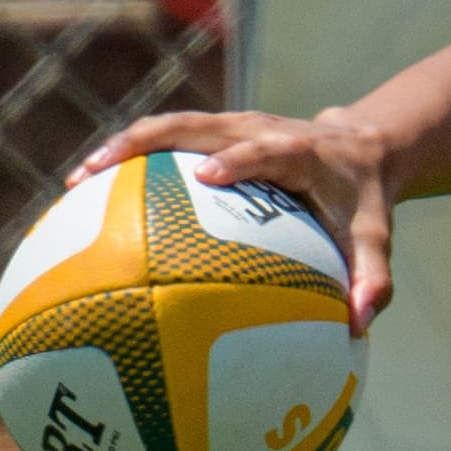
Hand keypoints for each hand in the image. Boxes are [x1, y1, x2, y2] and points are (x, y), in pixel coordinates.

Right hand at [78, 107, 399, 332]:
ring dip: (122, 147)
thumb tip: (358, 326)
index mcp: (299, 151)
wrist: (362, 149)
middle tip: (98, 173)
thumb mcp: (375, 241)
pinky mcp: (217, 130)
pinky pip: (167, 139)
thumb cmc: (363, 203)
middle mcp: (260, 127)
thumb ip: (373, 281)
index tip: (205, 177)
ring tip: (75, 183)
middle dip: (147, 143)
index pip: (265, 149)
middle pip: (196, 124)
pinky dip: (129, 158)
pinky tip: (90, 194)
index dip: (238, 158)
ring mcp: (234, 124)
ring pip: (171, 126)